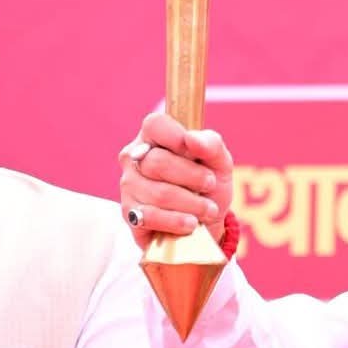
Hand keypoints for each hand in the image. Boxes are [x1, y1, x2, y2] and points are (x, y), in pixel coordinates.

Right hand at [120, 112, 233, 250]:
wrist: (206, 223)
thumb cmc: (209, 185)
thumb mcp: (219, 162)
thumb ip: (211, 144)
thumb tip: (192, 139)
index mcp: (154, 137)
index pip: (155, 125)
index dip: (177, 137)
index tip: (197, 153)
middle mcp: (134, 158)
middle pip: (158, 162)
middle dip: (193, 176)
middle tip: (210, 184)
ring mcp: (129, 186)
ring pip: (159, 193)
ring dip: (192, 203)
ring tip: (209, 209)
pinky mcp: (130, 214)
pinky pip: (151, 217)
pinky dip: (177, 221)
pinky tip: (191, 223)